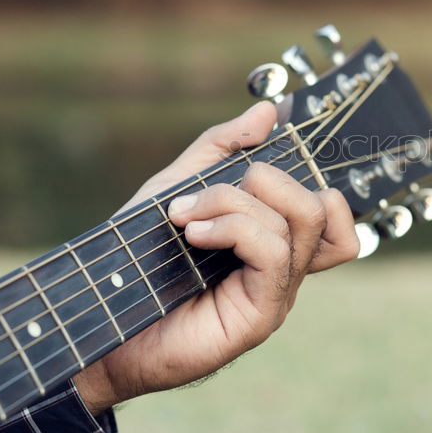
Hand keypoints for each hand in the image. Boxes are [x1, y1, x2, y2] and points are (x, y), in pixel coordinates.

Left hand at [72, 102, 360, 413]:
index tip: (254, 159)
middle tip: (206, 192)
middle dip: (266, 178)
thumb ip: (223, 149)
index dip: (310, 174)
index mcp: (275, 241)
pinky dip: (234, 228)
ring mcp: (278, 294)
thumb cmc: (137, 260)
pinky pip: (274, 253)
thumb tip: (268, 111)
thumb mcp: (178, 185)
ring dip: (234, 202)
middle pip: (325, 206)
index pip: (334, 210)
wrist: (97, 321)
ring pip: (299, 222)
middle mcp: (285, 268)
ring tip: (184, 216)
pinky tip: (193, 233)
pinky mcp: (261, 315)